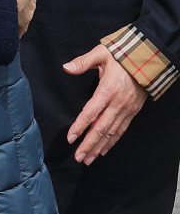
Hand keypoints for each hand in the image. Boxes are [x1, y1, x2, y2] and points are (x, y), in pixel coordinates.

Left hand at [64, 45, 146, 164]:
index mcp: (108, 90)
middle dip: (89, 144)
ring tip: (88, 159)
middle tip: (78, 157)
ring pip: (111, 133)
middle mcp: (117, 104)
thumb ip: (83, 62)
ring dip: (99, 147)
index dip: (80, 126)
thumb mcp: (102, 54)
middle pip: (101, 128)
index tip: (71, 138)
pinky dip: (112, 142)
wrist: (147, 60)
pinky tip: (103, 150)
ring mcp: (126, 110)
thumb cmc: (121, 56)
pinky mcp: (132, 112)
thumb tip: (66, 67)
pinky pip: (121, 130)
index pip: (91, 112)